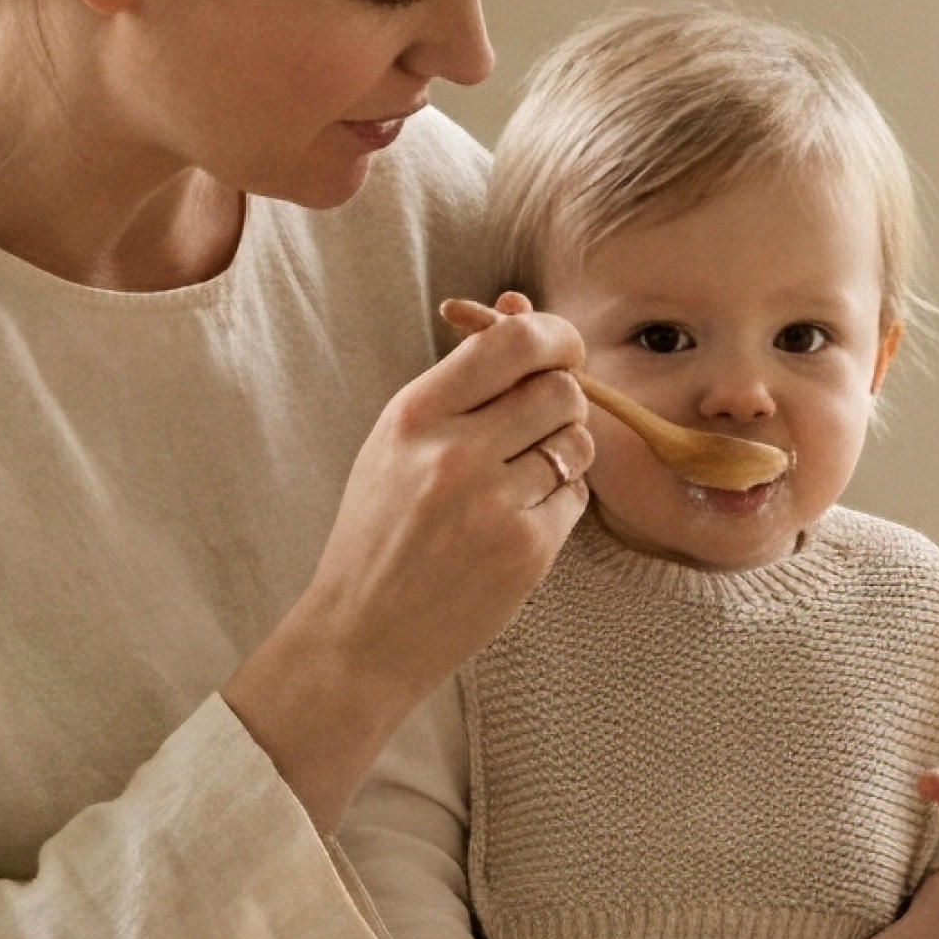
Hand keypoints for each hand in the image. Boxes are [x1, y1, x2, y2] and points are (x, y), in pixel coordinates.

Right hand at [225, 292, 592, 828]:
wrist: (362, 634)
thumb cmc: (380, 530)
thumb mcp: (399, 441)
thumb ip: (462, 377)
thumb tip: (518, 304)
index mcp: (415, 414)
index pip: (513, 341)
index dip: (554, 335)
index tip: (559, 350)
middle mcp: (455, 453)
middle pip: (560, 388)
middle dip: (563, 399)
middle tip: (540, 423)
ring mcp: (494, 504)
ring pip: (576, 441)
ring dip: (564, 450)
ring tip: (521, 476)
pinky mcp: (527, 551)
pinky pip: (575, 497)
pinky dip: (558, 501)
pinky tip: (517, 519)